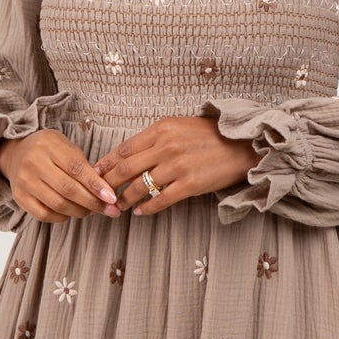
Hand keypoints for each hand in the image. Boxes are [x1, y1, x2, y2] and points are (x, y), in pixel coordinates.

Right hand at [0, 128, 121, 222]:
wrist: (17, 153)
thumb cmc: (49, 151)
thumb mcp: (66, 147)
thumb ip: (84, 165)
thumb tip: (105, 189)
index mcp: (49, 145)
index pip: (76, 168)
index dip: (96, 185)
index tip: (112, 198)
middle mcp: (34, 162)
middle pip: (68, 189)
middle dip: (93, 202)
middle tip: (110, 210)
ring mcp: (24, 181)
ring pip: (58, 204)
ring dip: (80, 211)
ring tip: (91, 210)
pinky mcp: (19, 197)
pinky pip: (44, 215)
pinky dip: (62, 217)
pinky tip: (70, 213)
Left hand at [94, 115, 259, 215]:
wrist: (243, 146)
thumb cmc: (210, 136)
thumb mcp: (179, 126)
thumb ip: (155, 138)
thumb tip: (130, 153)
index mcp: (161, 129)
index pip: (124, 149)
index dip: (106, 163)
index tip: (95, 174)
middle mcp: (166, 146)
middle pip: (126, 168)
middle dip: (109, 184)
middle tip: (100, 194)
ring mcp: (177, 166)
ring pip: (139, 187)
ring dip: (125, 199)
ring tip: (118, 206)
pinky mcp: (189, 184)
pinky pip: (160, 200)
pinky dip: (146, 208)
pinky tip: (139, 212)